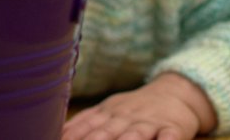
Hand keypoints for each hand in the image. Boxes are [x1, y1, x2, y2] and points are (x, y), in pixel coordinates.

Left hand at [62, 73, 216, 139]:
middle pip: (106, 133)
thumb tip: (56, 134)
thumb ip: (81, 124)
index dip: (72, 136)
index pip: (85, 128)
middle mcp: (124, 118)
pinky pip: (170, 136)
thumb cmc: (131, 110)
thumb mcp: (104, 112)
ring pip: (136, 134)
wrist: (173, 93)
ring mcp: (149, 123)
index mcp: (106, 115)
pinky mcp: (173, 128)